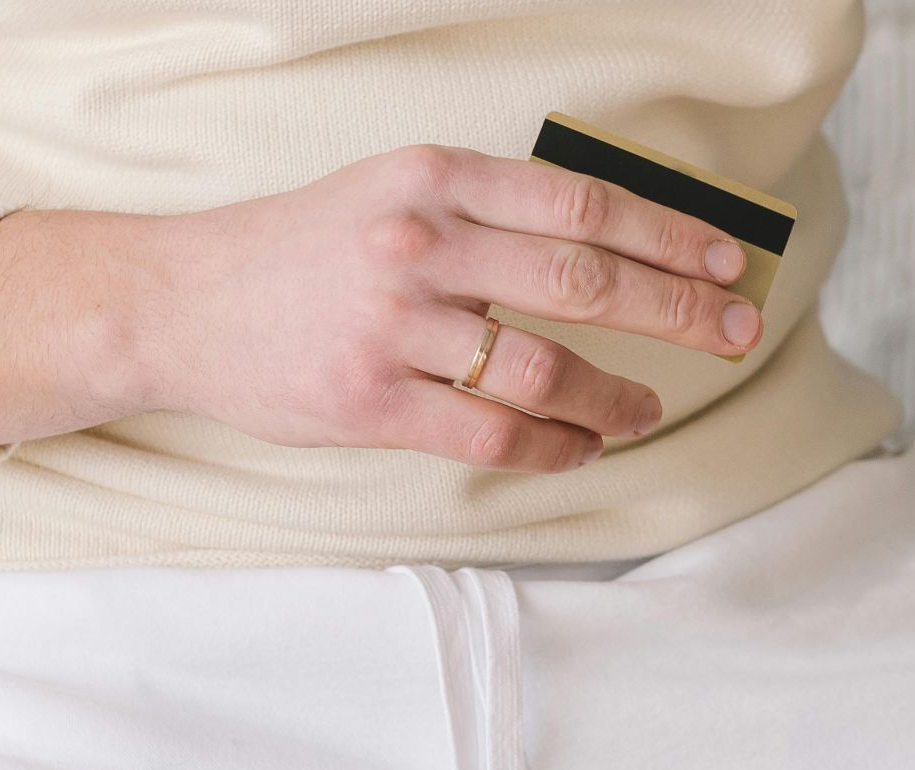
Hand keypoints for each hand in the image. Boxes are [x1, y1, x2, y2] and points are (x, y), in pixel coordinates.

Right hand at [0, 144, 762, 469]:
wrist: (177, 303)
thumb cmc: (300, 250)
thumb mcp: (391, 194)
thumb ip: (487, 214)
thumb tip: (611, 251)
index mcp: (433, 178)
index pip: (582, 203)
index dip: (670, 235)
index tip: (729, 259)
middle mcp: (419, 243)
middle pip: (585, 281)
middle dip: (680, 312)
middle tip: (737, 333)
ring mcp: (392, 326)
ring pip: (545, 369)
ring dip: (618, 396)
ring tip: (649, 409)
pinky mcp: (369, 404)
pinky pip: (493, 436)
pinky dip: (556, 447)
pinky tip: (583, 447)